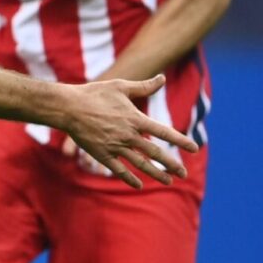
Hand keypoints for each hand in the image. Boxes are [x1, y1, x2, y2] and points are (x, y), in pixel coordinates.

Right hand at [52, 74, 196, 189]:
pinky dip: (130, 178)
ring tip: (168, 181)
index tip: (194, 148)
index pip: (164, 132)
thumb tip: (162, 78)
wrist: (68, 107)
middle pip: (155, 153)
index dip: (180, 140)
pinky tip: (139, 185)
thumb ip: (144, 86)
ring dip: (155, 174)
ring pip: (140, 164)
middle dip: (171, 164)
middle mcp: (128, 135)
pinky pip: (119, 170)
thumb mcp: (120, 86)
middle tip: (183, 173)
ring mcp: (115, 146)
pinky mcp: (102, 154)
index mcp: (135, 118)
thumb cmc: (94, 94)